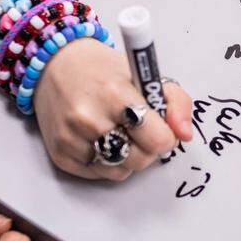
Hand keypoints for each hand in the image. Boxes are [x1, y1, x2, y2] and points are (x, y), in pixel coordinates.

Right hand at [34, 38, 193, 180]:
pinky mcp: (60, 155)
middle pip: (141, 160)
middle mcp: (89, 118)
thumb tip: (185, 134)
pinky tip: (100, 139)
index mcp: (115, 94)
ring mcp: (72, 139)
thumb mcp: (144, 75)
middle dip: (148, 148)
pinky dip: (106, 163)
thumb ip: (176, 102)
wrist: (55, 65)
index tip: (161, 127)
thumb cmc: (103, 71)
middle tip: (141, 130)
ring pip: (121, 172)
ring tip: (120, 133)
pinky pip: (98, 175)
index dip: (166, 136)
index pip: (158, 139)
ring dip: (128, 158)